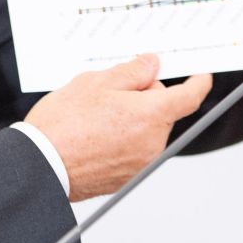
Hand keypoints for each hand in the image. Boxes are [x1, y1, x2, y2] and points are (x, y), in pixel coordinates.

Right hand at [25, 54, 212, 201]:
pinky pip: (133, 148)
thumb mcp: (97, 82)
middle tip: (112, 90)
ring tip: (95, 115)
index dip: (198, 82)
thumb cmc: (64, 125)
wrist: (41, 164)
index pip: (189, 97)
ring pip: (147, 129)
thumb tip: (151, 66)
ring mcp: (140, 162)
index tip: (201, 75)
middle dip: (145, 97)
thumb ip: (132, 72)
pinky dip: (122, 137)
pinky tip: (94, 133)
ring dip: (131, 118)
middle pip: (162, 111)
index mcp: (151, 115)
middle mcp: (152, 142)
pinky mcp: (126, 176)